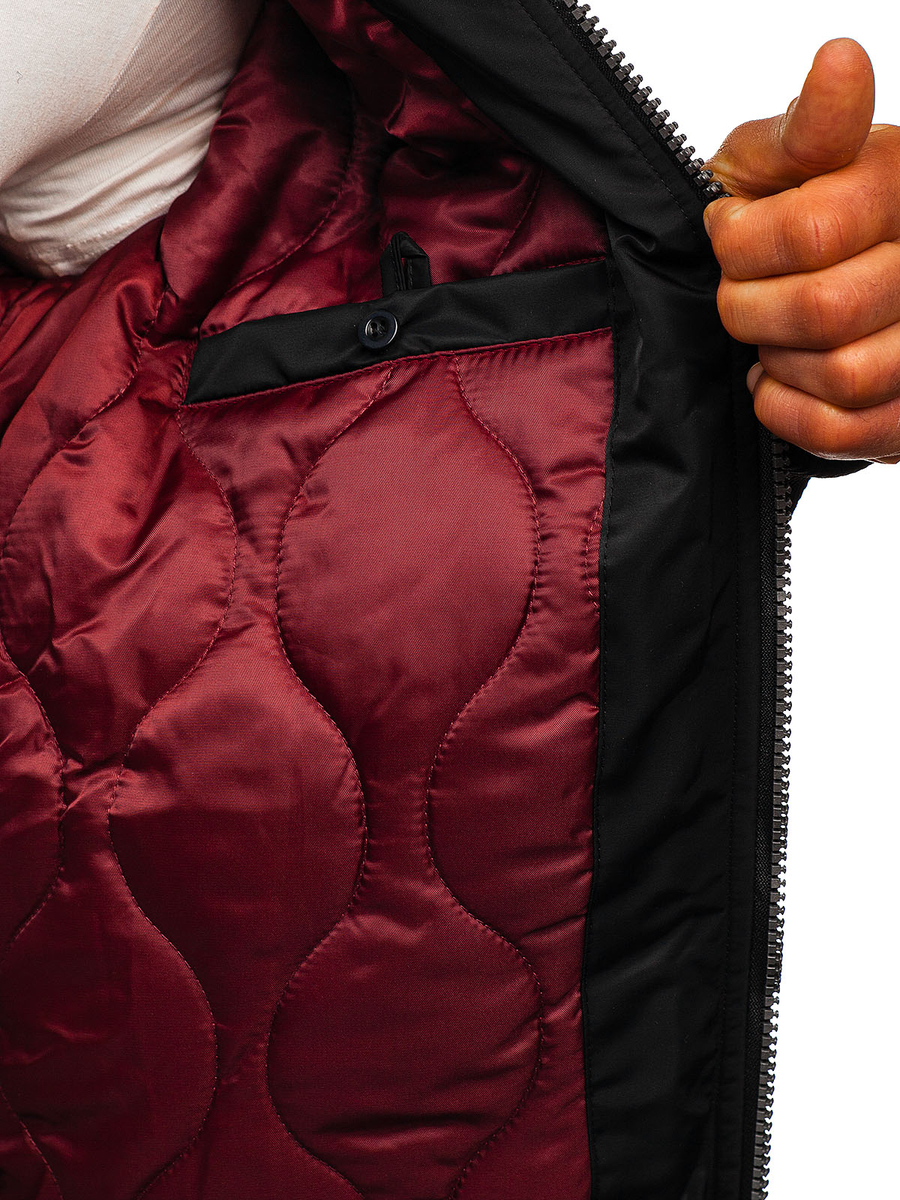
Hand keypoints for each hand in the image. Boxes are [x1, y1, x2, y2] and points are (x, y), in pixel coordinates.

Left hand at [703, 38, 899, 463]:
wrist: (812, 283)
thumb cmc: (788, 215)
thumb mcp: (779, 161)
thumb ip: (805, 129)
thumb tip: (839, 63)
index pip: (813, 230)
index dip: (742, 244)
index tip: (730, 233)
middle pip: (824, 309)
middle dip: (749, 308)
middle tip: (741, 292)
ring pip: (845, 374)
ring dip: (778, 361)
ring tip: (769, 336)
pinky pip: (847, 431)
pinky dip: (789, 412)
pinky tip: (778, 381)